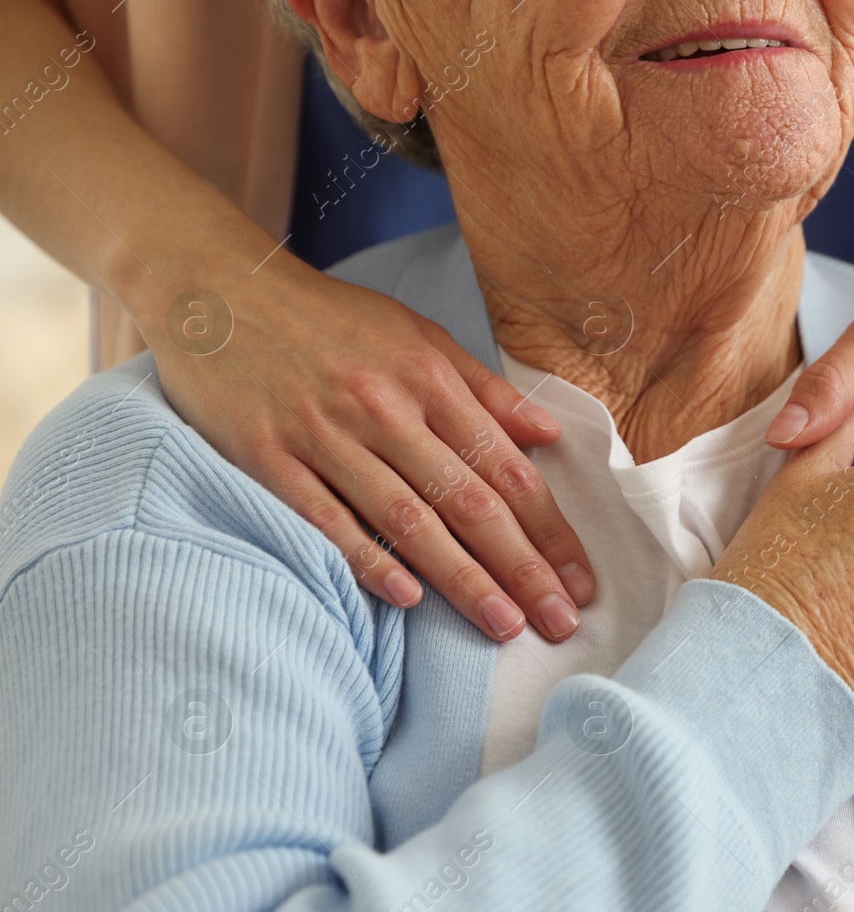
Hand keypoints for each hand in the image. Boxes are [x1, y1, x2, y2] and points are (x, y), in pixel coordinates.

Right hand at [143, 258, 594, 642]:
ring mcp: (323, 433)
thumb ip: (483, 390)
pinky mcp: (265, 455)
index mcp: (429, 378)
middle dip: (521, 566)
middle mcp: (384, 407)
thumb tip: (546, 436)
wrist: (213, 287)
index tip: (582, 579)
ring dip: (461, 577)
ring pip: (406, 517)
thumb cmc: (328, 320)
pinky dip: (367, 558)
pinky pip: (324, 517)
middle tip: (561, 621)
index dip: (550, 529)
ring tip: (504, 625)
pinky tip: (407, 599)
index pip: (506, 468)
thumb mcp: (418, 335)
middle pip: (468, 500)